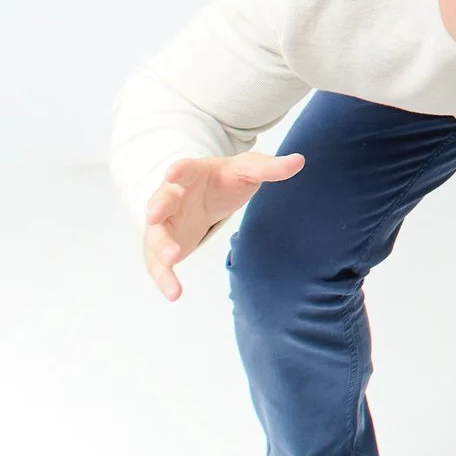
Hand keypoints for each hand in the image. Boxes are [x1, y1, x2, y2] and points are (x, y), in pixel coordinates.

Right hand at [140, 150, 304, 300]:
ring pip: (156, 236)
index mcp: (193, 173)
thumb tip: (300, 161)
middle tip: (155, 216)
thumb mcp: (248, 169)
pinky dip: (165, 278)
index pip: (185, 169)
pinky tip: (173, 294)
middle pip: (161, 201)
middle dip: (158, 208)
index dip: (179, 171)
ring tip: (171, 260)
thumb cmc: (226, 178)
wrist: (206, 193)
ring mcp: (165, 223)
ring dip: (161, 248)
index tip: (173, 172)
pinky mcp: (164, 246)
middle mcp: (172, 197)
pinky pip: (159, 263)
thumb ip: (270, 168)